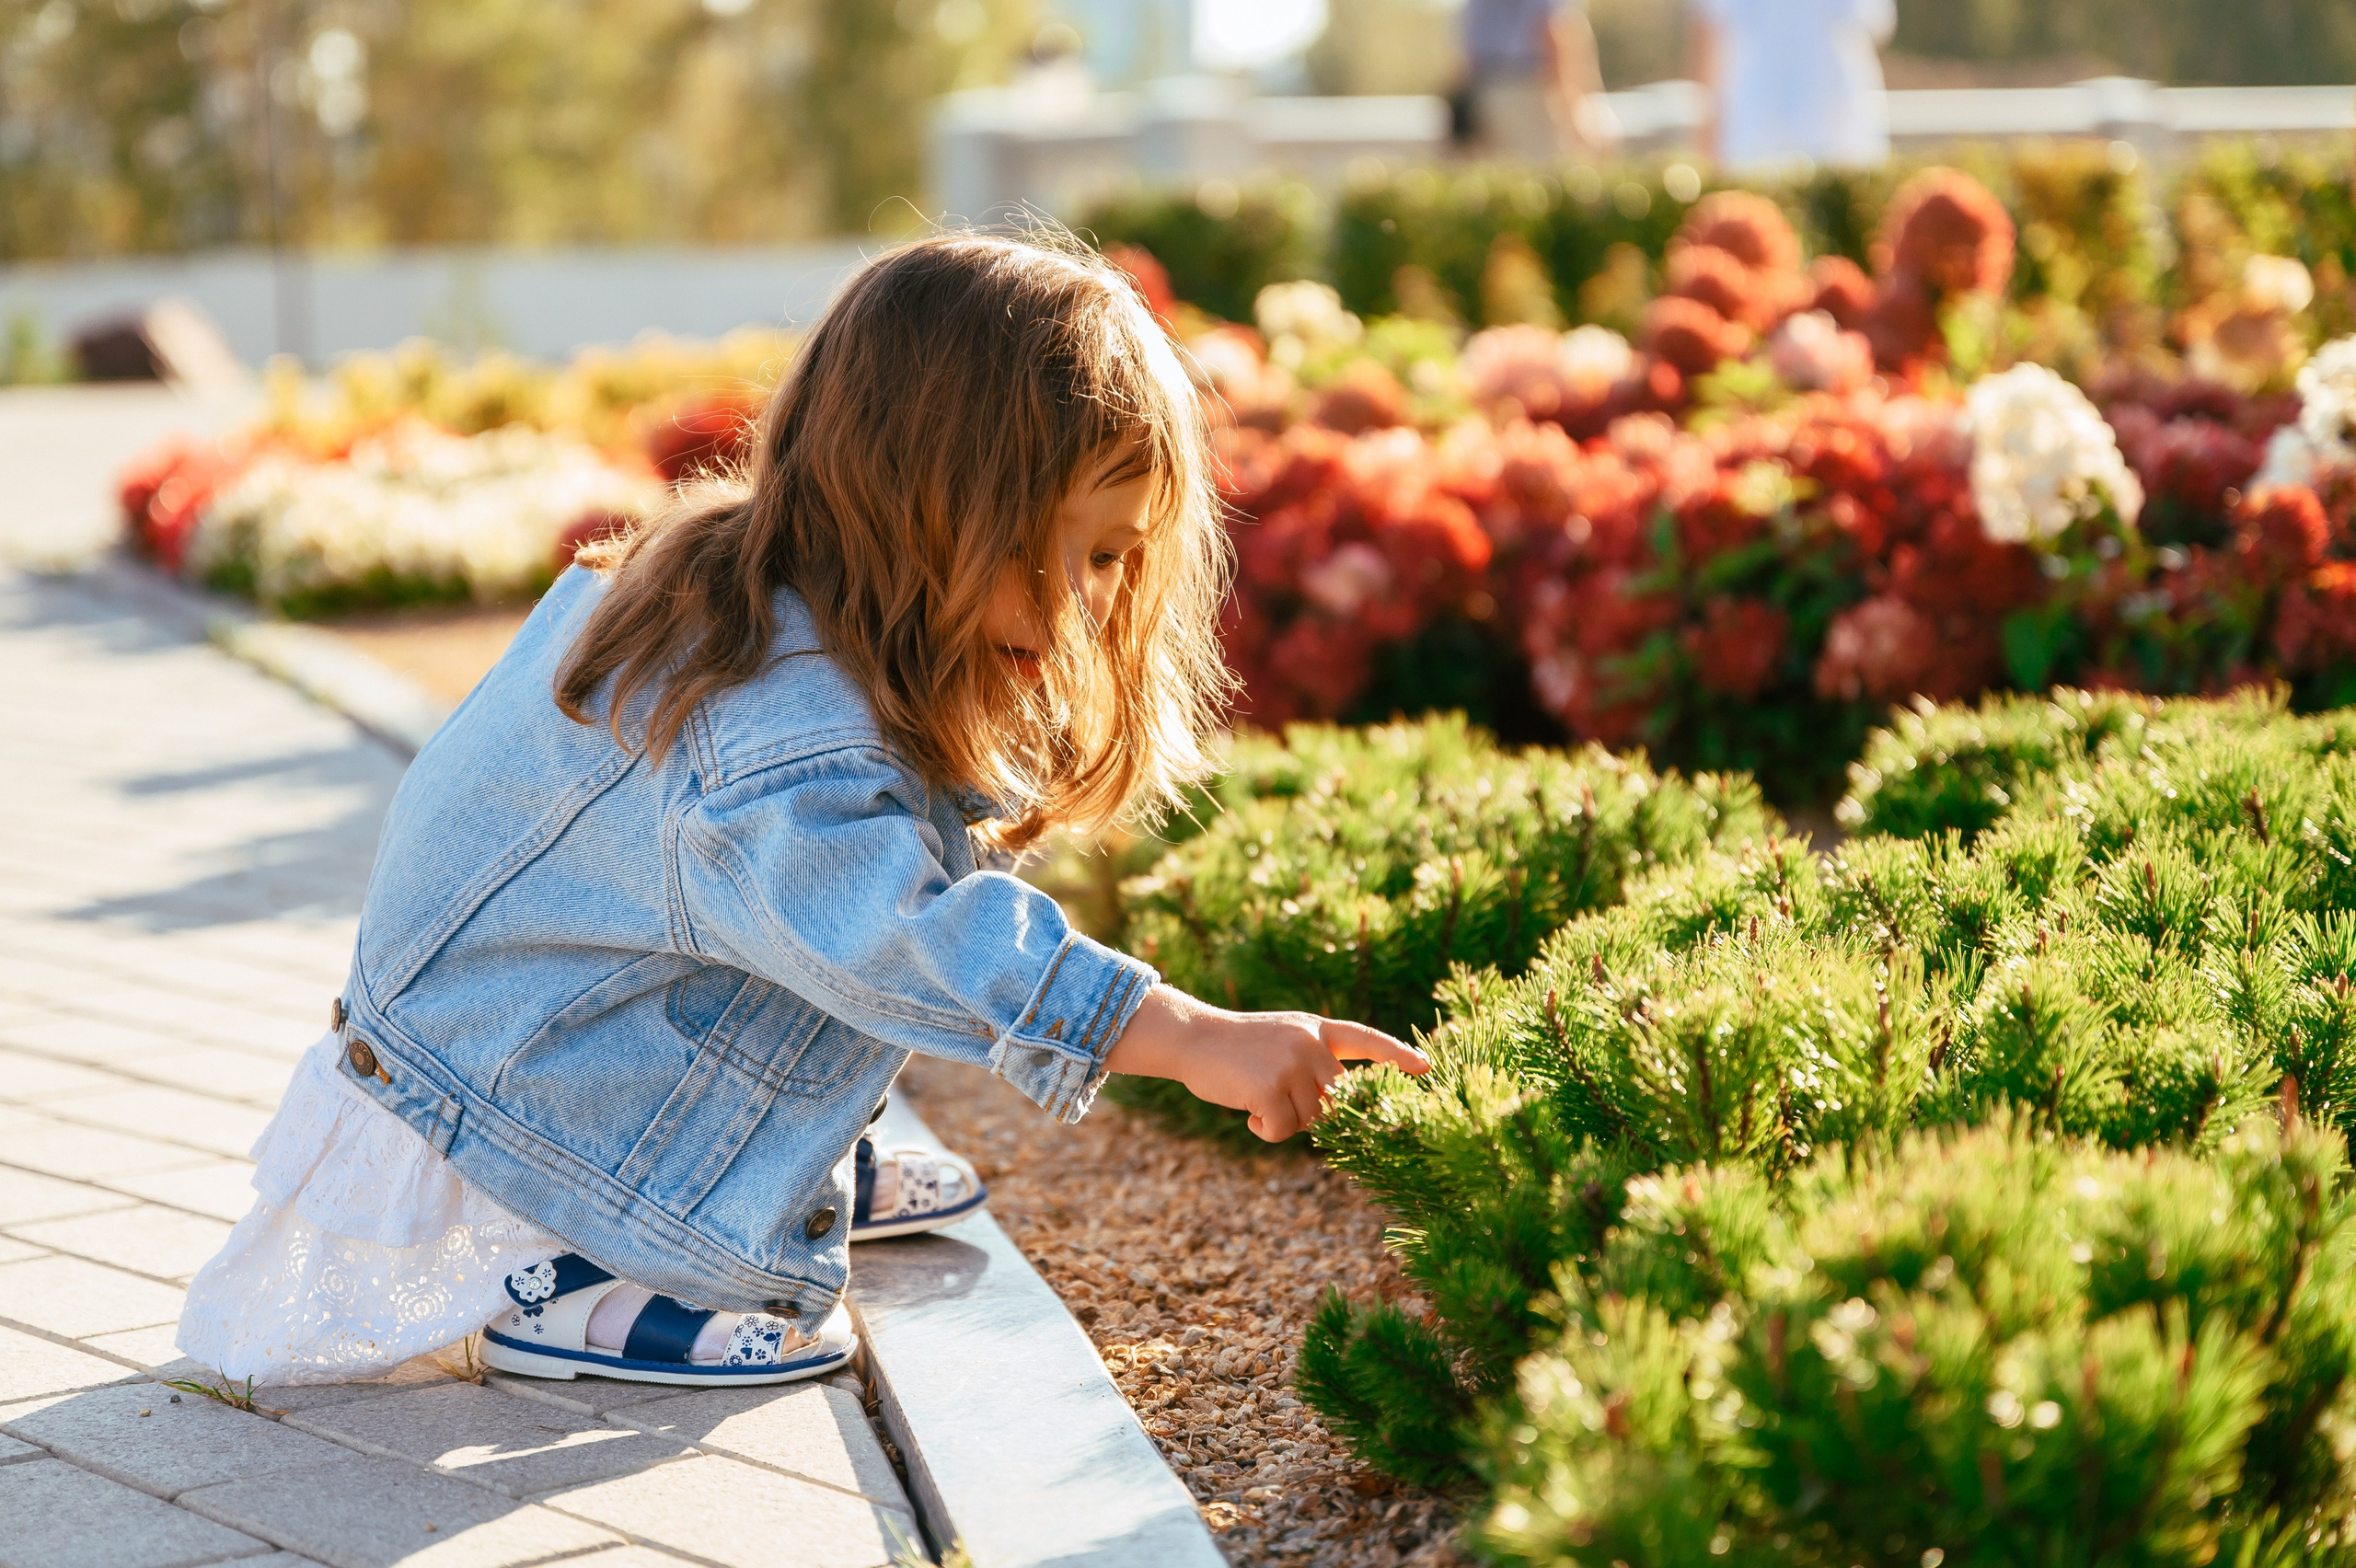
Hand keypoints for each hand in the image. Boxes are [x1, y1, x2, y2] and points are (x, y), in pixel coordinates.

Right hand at [1104, 984, 1429, 1141]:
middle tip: (1274, 1097)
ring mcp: (1291, 1063)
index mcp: (1317, 1029)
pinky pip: (1281, 1131)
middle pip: (1334, 1100)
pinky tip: (1246, 1110)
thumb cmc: (1237, 1049)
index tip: (1426, 1067)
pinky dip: (1263, 1130)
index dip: (1396, 1055)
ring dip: (1282, 1120)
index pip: (1366, 1040)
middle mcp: (1310, 1043)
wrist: (1192, 1038)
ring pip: (1308, 1120)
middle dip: (1308, 1110)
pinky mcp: (1270, 1086)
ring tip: (1254, 1095)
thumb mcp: (1283, 1041)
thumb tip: (1339, 1111)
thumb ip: (1313, 1064)